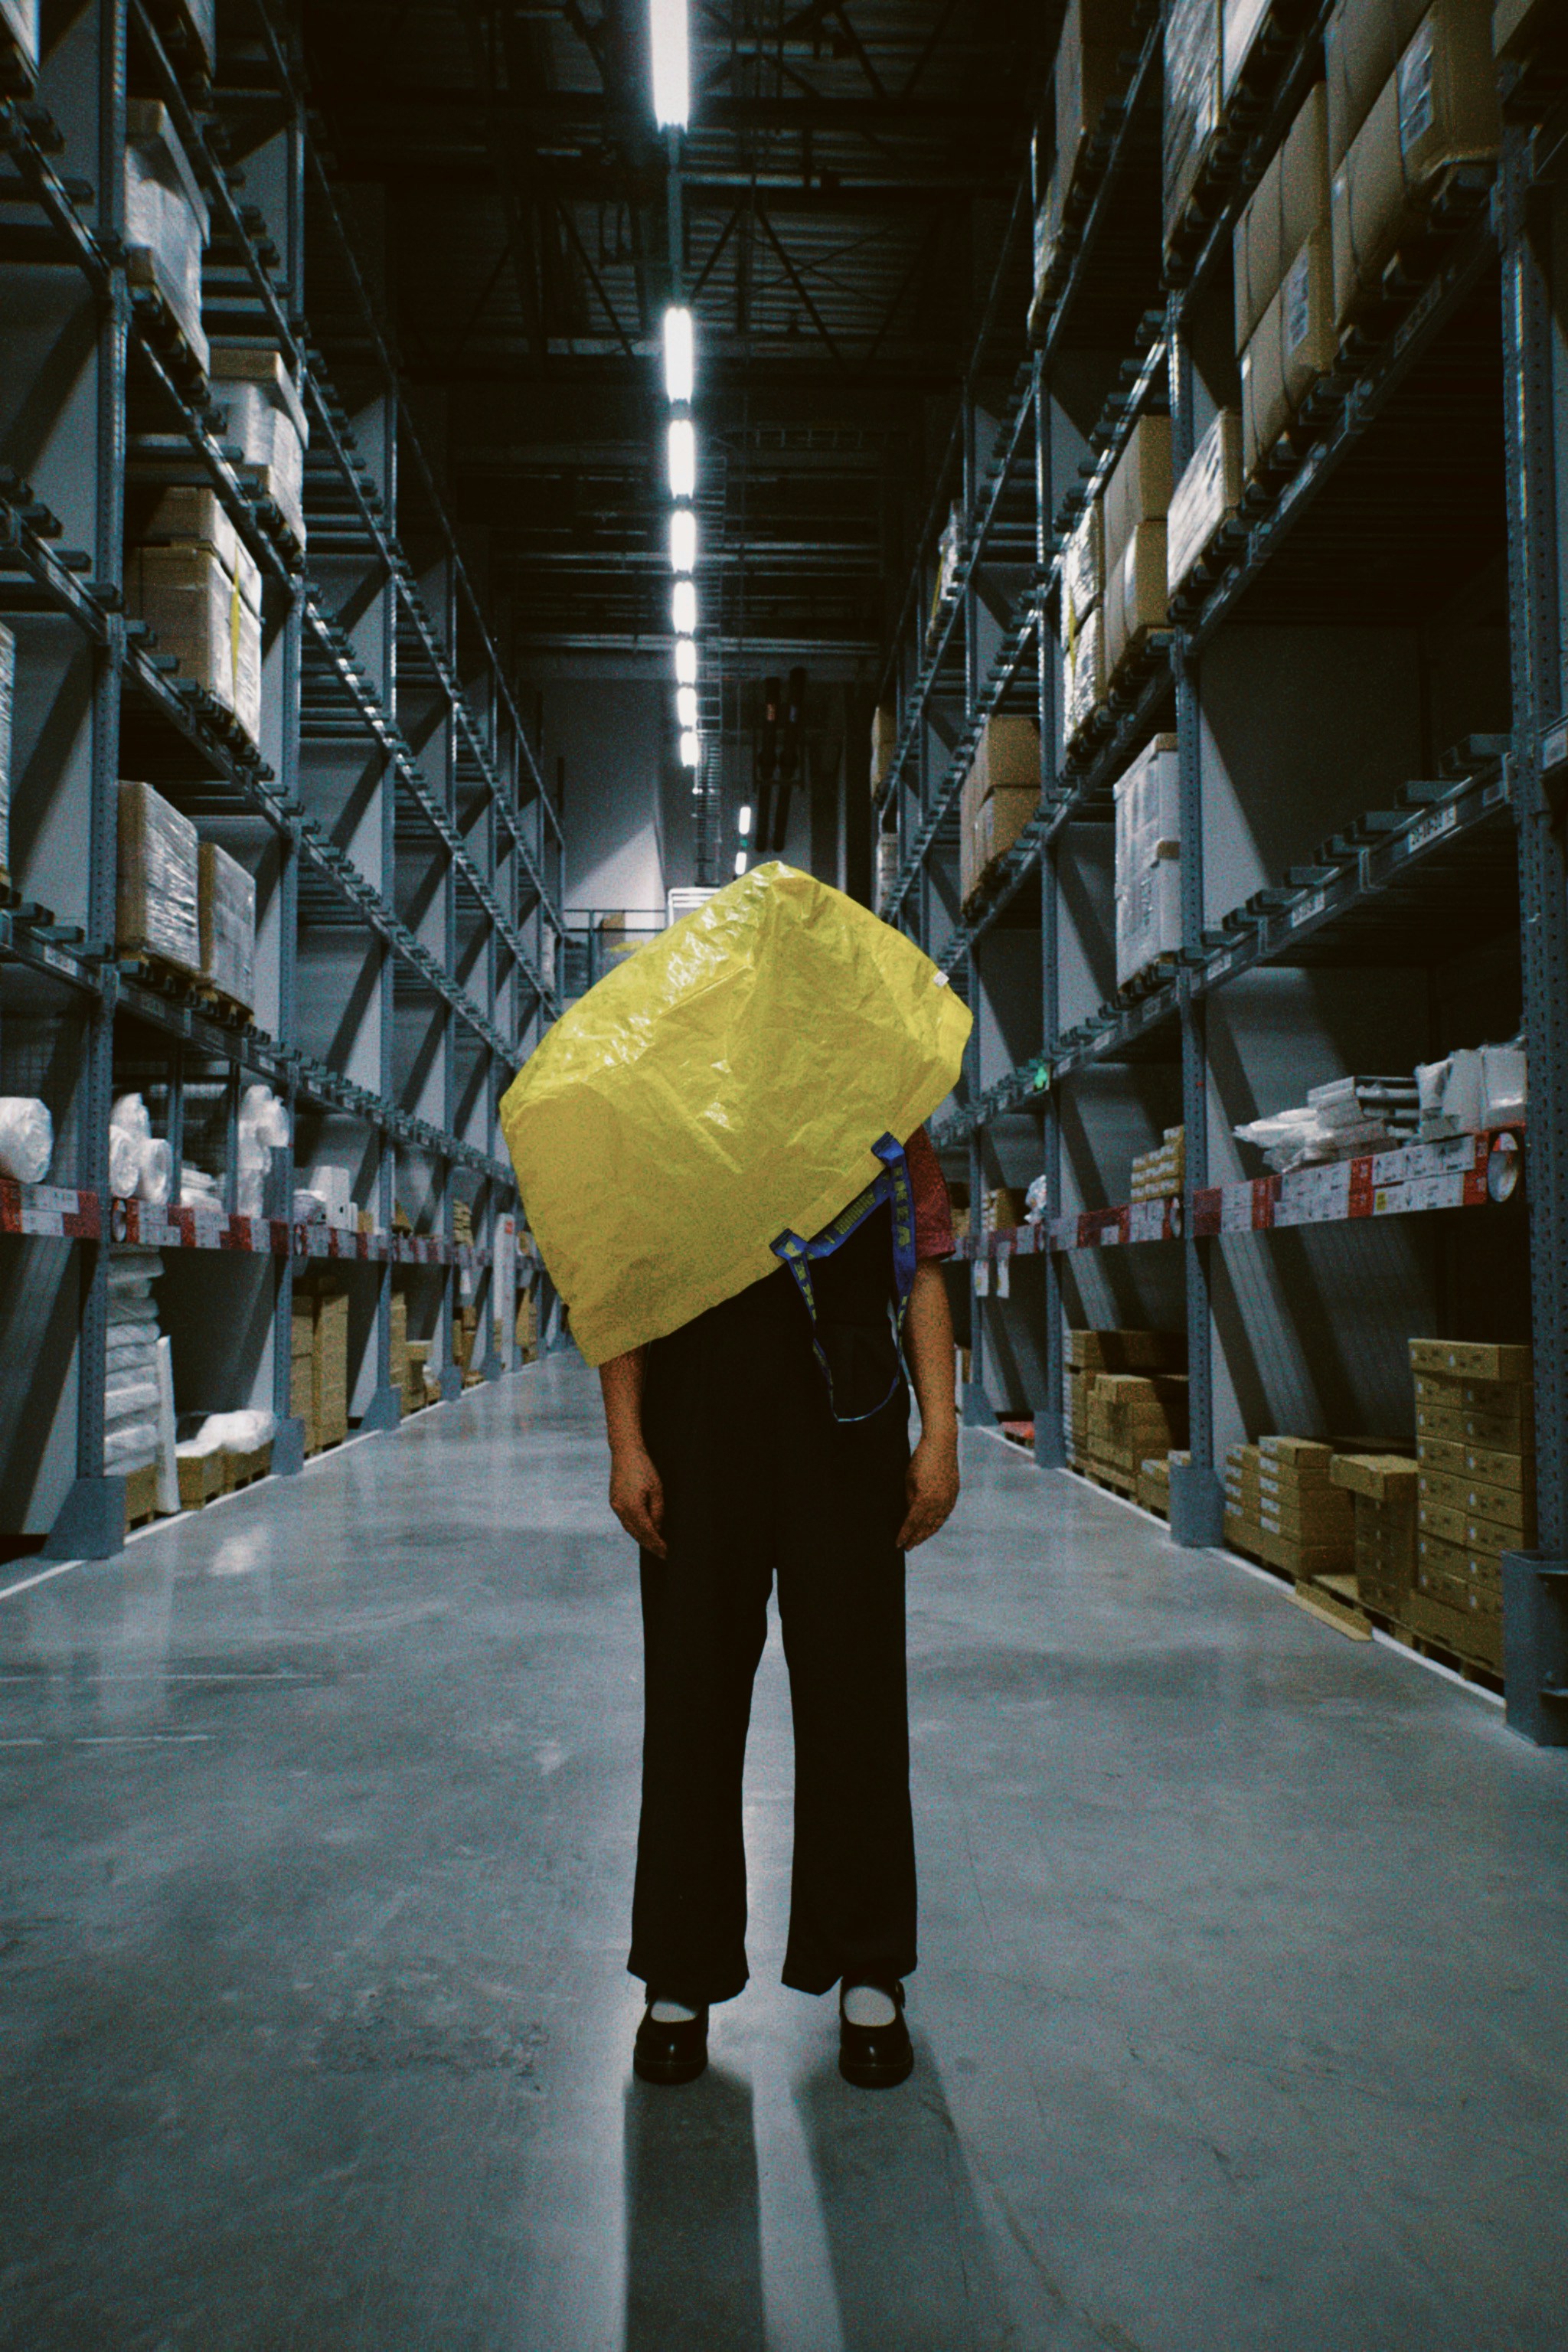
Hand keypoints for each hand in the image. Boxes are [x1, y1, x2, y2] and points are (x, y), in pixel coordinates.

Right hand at [609, 1444, 667, 1557]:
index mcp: (633, 1507)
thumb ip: (657, 1512)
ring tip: (654, 1545)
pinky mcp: (614, 1501)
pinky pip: (625, 1520)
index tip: (667, 1553)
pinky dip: (635, 1528)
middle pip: (637, 1534)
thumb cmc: (644, 1468)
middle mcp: (621, 1509)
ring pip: (630, 1528)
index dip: (658, 1544)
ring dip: (642, 1538)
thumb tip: (657, 1529)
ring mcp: (615, 1506)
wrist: (625, 1452)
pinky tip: (643, 1531)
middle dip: (650, 1545)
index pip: (648, 1533)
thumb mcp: (657, 1489)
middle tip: (662, 1554)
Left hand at [897, 1428, 958, 1549]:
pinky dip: (937, 1523)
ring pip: (937, 1523)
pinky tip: (932, 1526)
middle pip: (925, 1527)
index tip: (898, 1544)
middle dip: (916, 1538)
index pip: (911, 1523)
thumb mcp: (909, 1481)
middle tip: (908, 1547)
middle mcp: (938, 1503)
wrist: (941, 1445)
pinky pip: (945, 1514)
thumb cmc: (920, 1460)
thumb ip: (910, 1499)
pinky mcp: (954, 1494)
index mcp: (924, 1500)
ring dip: (927, 1533)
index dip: (904, 1535)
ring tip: (918, 1540)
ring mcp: (948, 1499)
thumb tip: (910, 1513)